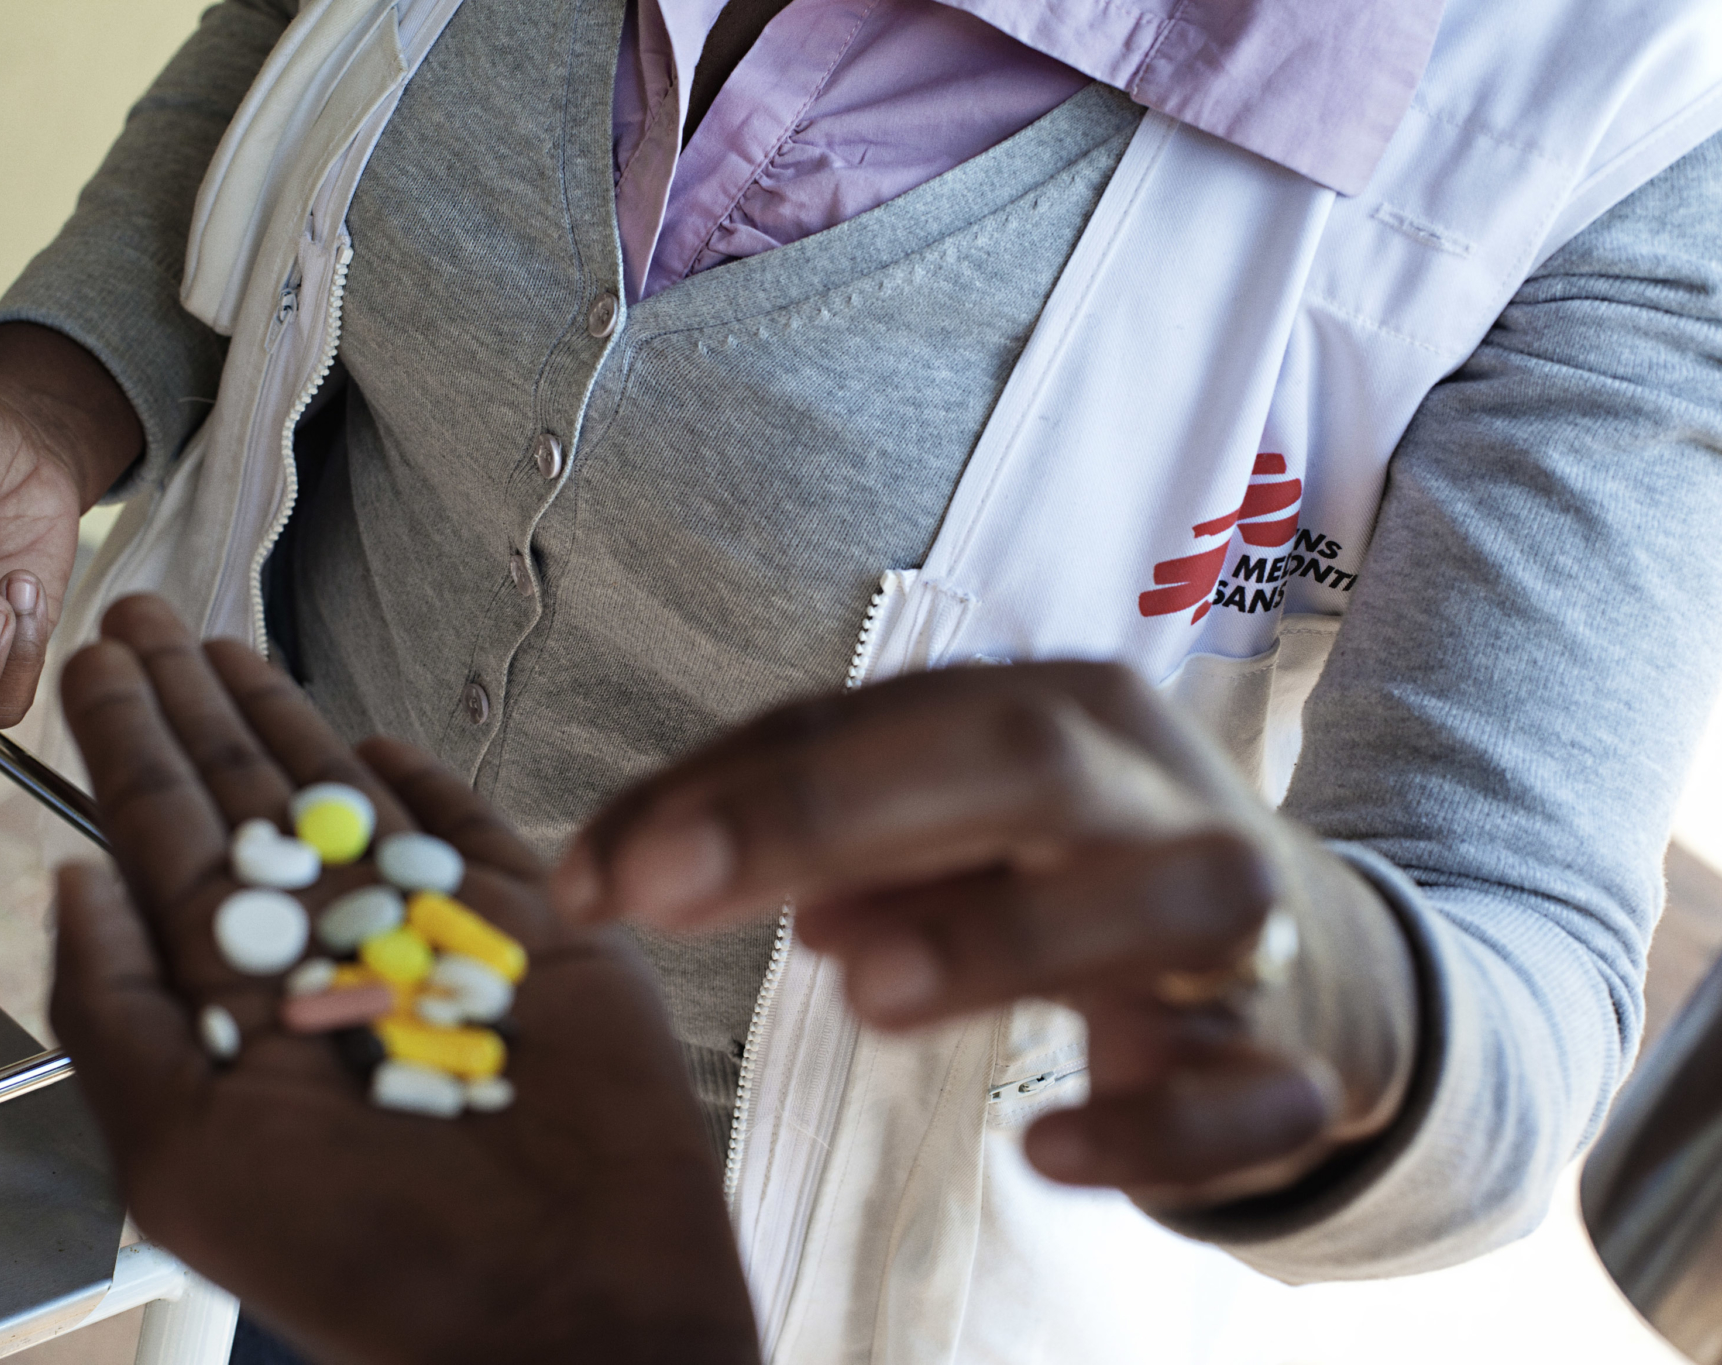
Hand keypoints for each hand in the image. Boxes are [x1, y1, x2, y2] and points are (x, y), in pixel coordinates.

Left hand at [51, 596, 757, 1364]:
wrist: (570, 1300)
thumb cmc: (373, 1259)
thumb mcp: (186, 1156)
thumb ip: (118, 1014)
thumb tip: (70, 881)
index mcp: (239, 1014)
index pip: (165, 854)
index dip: (127, 754)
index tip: (96, 671)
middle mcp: (323, 967)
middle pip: (240, 807)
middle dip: (186, 708)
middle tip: (139, 616)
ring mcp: (429, 943)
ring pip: (344, 802)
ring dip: (284, 720)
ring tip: (225, 640)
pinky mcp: (532, 931)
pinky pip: (469, 831)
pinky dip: (427, 780)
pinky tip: (375, 739)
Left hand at [552, 663, 1419, 1211]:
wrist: (1320, 967)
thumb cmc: (1080, 873)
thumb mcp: (952, 828)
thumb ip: (814, 831)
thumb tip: (659, 860)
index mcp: (1060, 711)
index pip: (880, 719)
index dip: (729, 788)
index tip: (595, 874)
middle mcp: (1152, 791)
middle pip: (1014, 757)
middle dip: (830, 811)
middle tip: (664, 893)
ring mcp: (1240, 922)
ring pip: (1163, 896)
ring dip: (1008, 935)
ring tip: (860, 992)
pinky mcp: (1289, 1061)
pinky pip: (1246, 1095)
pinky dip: (1154, 1128)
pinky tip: (1050, 1155)